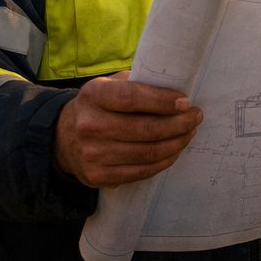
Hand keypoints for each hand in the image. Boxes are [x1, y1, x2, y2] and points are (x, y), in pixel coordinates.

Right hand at [53, 72, 202, 187]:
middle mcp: (89, 125)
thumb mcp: (111, 85)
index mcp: (93, 95)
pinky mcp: (98, 176)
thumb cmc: (101, 105)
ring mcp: (92, 154)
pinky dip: (164, 161)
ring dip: (177, 143)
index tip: (186, 102)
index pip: (132, 98)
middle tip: (195, 118)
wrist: (64, 137)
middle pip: (146, 129)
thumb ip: (140, 83)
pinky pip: (142, 171)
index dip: (163, 101)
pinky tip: (174, 150)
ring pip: (148, 152)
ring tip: (189, 133)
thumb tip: (179, 88)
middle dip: (179, 124)